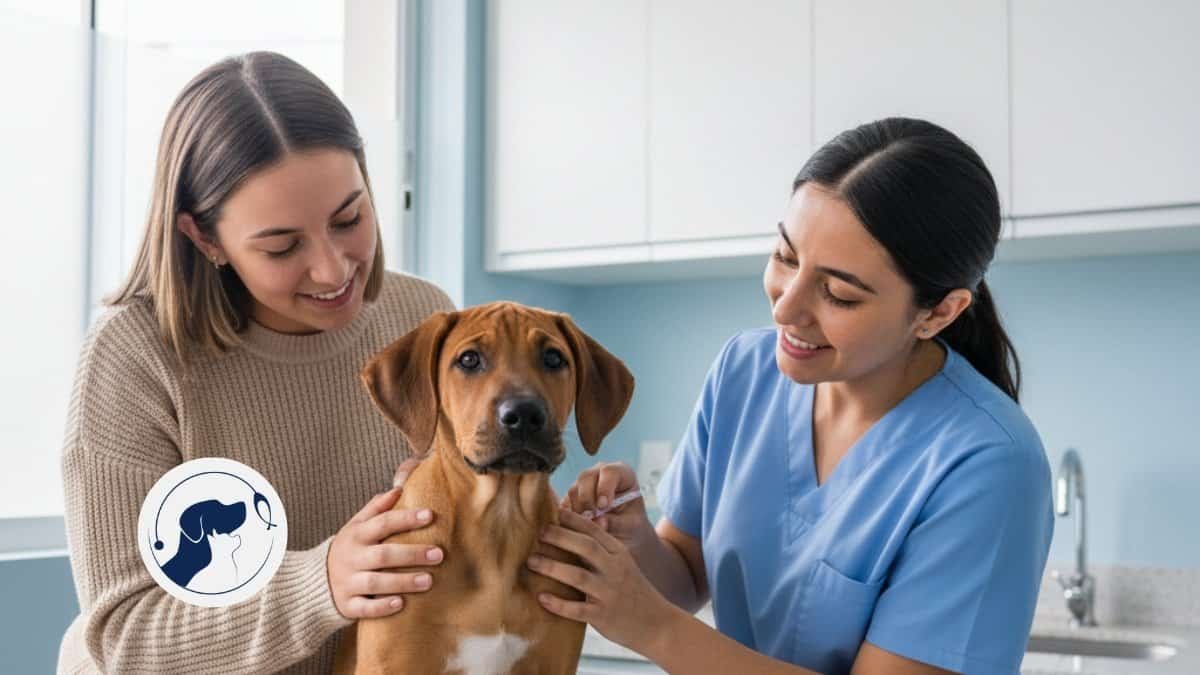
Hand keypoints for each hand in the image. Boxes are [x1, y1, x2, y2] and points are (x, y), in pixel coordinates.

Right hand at [327, 458, 442, 618]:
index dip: (406, 519)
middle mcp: (352, 558)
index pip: (382, 523)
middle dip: (412, 554)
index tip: (430, 515)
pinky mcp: (347, 605)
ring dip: (403, 582)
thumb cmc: (349, 549)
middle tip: (439, 554)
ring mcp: (348, 583)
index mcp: (356, 535)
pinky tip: (401, 604)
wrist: (315, 581)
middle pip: (383, 555)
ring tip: (428, 581)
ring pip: (376, 583)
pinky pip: (364, 608)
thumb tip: (399, 488)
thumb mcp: (356, 525)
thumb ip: (376, 508)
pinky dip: (382, 607)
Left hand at [528, 508, 675, 654]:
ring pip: (578, 576)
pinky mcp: (603, 616)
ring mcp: (609, 593)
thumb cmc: (632, 591)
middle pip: (585, 547)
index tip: (554, 512)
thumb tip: (569, 534)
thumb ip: (601, 550)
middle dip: (560, 537)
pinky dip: (558, 603)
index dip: (573, 520)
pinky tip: (541, 598)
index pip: (594, 530)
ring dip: (552, 567)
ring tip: (531, 561)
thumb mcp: (623, 565)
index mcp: (618, 554)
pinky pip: (577, 609)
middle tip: (538, 532)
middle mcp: (615, 570)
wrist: (658, 623)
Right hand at [561, 462, 654, 552]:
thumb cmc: (632, 527)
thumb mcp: (631, 525)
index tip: (604, 506)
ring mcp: (584, 485)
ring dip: (578, 510)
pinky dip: (568, 517)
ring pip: (573, 490)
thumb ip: (616, 521)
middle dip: (587, 499)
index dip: (604, 487)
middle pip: (586, 477)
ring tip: (588, 526)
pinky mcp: (571, 499)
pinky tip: (577, 528)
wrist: (624, 538)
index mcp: (622, 473)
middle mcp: (600, 474)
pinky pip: (564, 505)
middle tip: (593, 518)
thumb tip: (598, 521)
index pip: (610, 471)